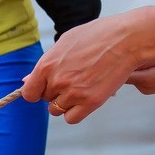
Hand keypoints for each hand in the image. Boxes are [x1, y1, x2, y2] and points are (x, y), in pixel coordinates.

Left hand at [24, 12, 143, 122]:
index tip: (45, 88)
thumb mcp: (65, 42)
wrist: (127, 39)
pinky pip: (71, 118)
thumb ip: (46, 63)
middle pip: (45, 99)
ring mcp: (74, 93)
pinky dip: (75, 112)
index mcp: (47, 65)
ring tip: (81, 87)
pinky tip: (84, 99)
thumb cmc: (98, 36)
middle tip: (73, 79)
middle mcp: (57, 81)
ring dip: (65, 102)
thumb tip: (27, 81)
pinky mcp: (91, 102)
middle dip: (55, 92)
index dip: (36, 91)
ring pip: (56, 110)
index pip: (29, 93)